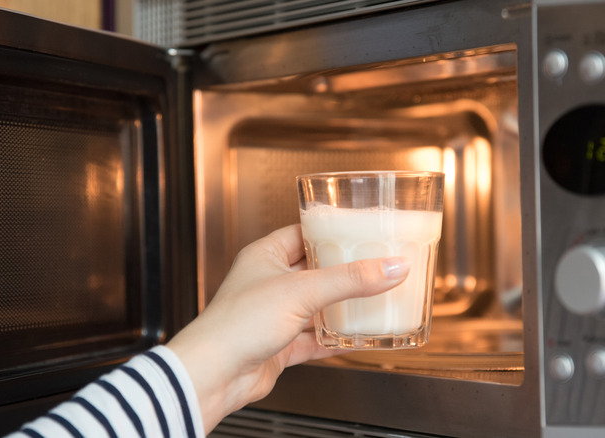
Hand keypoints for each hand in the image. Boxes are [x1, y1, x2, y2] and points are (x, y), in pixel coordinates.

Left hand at [166, 224, 409, 433]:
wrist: (214, 374)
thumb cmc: (236, 324)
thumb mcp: (302, 291)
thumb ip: (350, 280)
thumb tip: (390, 267)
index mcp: (264, 256)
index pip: (301, 233)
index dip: (329, 231)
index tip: (358, 230)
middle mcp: (267, 283)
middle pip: (314, 272)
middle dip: (342, 272)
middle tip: (373, 266)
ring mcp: (273, 316)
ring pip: (315, 307)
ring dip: (340, 307)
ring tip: (371, 300)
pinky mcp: (278, 345)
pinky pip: (313, 339)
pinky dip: (333, 339)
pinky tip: (354, 338)